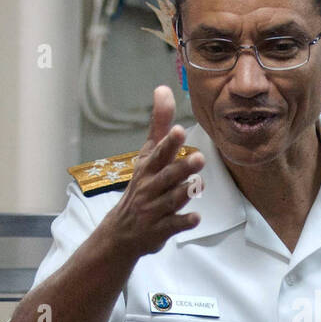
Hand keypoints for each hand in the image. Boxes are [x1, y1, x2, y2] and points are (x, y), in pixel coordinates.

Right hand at [107, 85, 204, 257]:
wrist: (121, 232)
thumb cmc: (141, 187)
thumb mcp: (147, 155)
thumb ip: (159, 125)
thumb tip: (164, 89)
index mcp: (147, 168)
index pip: (158, 153)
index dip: (169, 143)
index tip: (180, 130)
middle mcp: (150, 188)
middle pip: (166, 176)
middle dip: (181, 168)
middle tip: (199, 158)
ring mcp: (154, 210)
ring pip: (171, 200)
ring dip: (185, 192)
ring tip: (199, 184)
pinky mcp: (160, 229)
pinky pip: (173, 225)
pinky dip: (183, 222)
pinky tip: (195, 218)